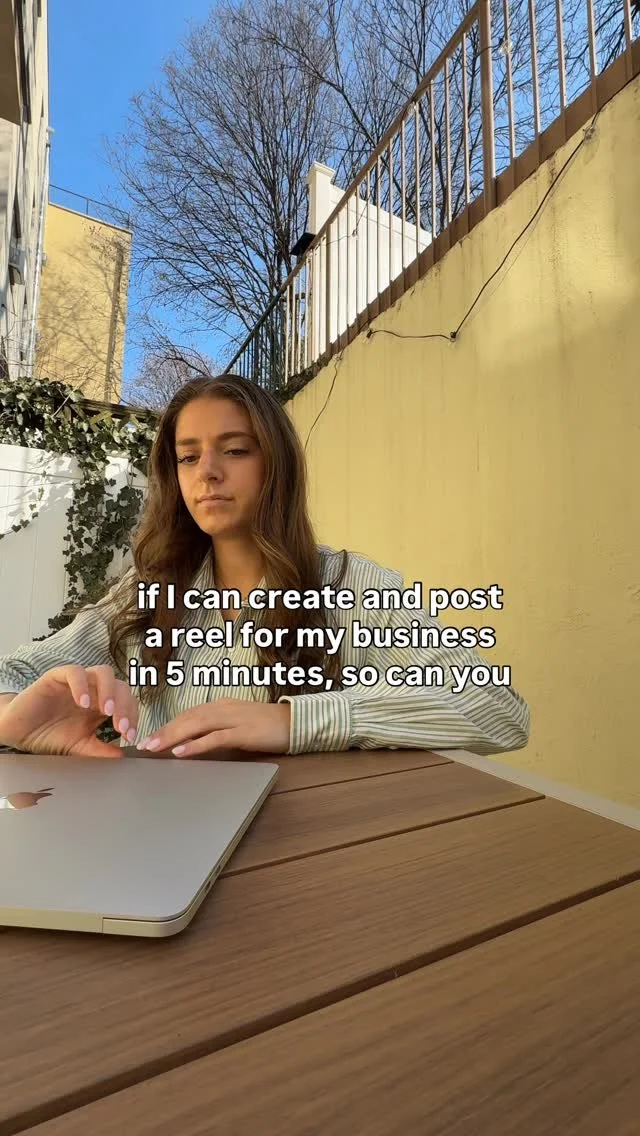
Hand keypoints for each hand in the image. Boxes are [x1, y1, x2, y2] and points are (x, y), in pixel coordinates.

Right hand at [0, 665, 138, 757]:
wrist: (19, 732)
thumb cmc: (49, 736)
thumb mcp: (80, 747)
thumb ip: (100, 750)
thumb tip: (122, 757)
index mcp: (102, 704)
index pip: (127, 703)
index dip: (132, 717)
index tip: (130, 736)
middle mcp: (93, 690)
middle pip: (121, 686)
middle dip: (125, 707)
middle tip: (122, 727)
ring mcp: (77, 682)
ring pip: (103, 673)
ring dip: (109, 691)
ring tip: (107, 712)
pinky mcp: (57, 677)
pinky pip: (74, 672)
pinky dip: (81, 685)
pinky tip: (82, 703)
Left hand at [136, 699, 290, 757]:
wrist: (295, 722)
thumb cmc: (267, 726)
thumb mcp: (237, 725)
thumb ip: (216, 731)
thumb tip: (192, 743)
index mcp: (221, 706)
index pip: (188, 714)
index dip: (168, 725)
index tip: (150, 737)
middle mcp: (224, 708)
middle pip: (187, 718)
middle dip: (164, 731)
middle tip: (143, 744)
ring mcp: (234, 719)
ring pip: (196, 724)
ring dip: (173, 736)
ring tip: (155, 747)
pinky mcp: (244, 732)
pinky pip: (216, 737)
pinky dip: (196, 744)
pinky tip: (182, 752)